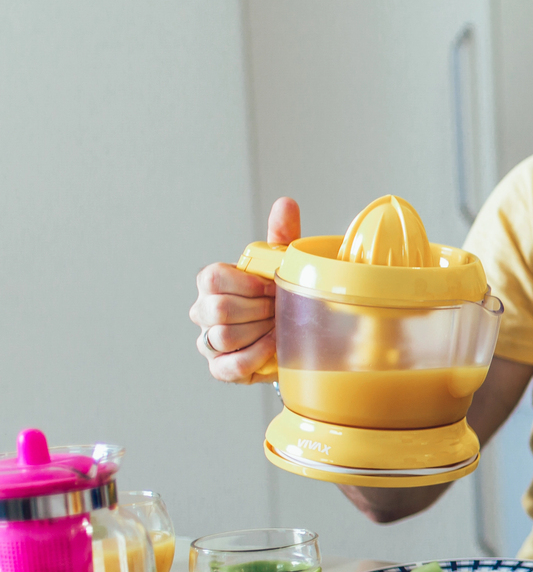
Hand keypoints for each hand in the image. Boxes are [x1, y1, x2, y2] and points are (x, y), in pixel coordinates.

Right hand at [188, 198, 297, 383]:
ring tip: (279, 328)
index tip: (273, 287)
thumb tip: (285, 203)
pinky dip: (255, 356)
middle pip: (219, 309)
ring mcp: (208, 341)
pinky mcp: (219, 368)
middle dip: (259, 310)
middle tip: (281, 310)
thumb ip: (282, 236)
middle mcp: (202, 311)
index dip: (247, 284)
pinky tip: (273, 347)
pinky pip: (229, 366)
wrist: (291, 334)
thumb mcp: (282, 266)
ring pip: (223, 336)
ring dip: (260, 332)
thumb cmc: (279, 297)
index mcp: (212, 282)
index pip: (212, 278)